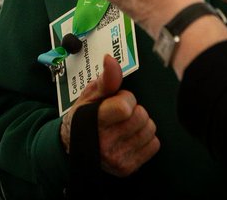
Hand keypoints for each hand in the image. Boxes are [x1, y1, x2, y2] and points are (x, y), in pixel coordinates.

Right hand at [60, 54, 159, 176]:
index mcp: (93, 123)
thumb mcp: (90, 95)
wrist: (72, 146)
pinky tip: (130, 137)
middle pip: (141, 116)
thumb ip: (106, 78)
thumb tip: (111, 59)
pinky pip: (154, 144)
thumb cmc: (84, 116)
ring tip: (124, 124)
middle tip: (119, 114)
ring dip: (141, 124)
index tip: (115, 100)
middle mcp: (104, 144)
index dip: (125, 98)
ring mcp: (116, 159)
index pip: (126, 106)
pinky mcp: (127, 168)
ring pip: (150, 129)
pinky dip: (146, 138)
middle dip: (134, 110)